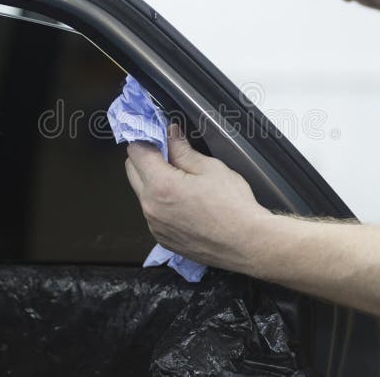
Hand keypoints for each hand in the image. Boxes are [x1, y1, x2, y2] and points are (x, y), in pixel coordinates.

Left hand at [125, 124, 271, 271]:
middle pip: (132, 171)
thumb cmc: (234, 208)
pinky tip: (184, 201)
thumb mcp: (210, 168)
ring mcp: (155, 225)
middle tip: (170, 153)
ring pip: (141, 192)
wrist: (247, 244)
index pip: (136, 152)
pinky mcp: (162, 237)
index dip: (147, 138)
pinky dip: (160, 202)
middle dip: (145, 157)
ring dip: (152, 181)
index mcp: (161, 185)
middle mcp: (151, 207)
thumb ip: (183, 150)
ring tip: (182, 180)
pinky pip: (152, 212)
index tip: (158, 135)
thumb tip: (171, 135)